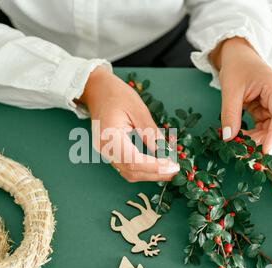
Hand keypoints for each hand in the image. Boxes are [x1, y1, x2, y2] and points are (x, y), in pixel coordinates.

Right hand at [79, 67, 179, 181]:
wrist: (96, 90)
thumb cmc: (115, 94)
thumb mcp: (137, 108)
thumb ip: (150, 130)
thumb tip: (163, 150)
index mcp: (109, 136)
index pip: (133, 160)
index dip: (154, 167)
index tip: (172, 166)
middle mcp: (104, 148)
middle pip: (130, 171)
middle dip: (154, 174)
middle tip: (175, 170)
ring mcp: (105, 152)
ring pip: (127, 173)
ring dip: (148, 175)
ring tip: (168, 169)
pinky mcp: (109, 152)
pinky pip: (125, 167)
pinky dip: (141, 169)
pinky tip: (156, 165)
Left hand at [210, 37, 271, 154]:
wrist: (238, 57)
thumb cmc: (237, 67)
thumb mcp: (230, 89)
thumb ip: (230, 113)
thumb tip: (228, 137)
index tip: (266, 151)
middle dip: (265, 141)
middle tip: (244, 152)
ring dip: (258, 141)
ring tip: (239, 145)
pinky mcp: (267, 112)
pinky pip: (264, 129)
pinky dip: (253, 136)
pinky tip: (240, 138)